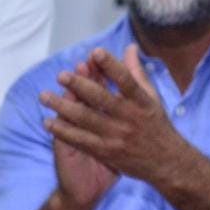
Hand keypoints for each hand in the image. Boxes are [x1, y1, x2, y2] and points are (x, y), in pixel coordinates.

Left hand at [40, 45, 187, 188]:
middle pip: (102, 98)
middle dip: (80, 85)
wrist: (165, 162)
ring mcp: (116, 135)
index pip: (127, 80)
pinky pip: (80, 140)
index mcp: (142, 101)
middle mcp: (129, 117)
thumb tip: (130, 47)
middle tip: (61, 75)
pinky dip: (63, 131)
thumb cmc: (157, 125)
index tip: (96, 52)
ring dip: (63, 107)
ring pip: (85, 119)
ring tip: (44, 96)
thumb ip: (137, 72)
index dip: (111, 65)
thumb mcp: (152, 97)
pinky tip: (48, 122)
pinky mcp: (106, 151)